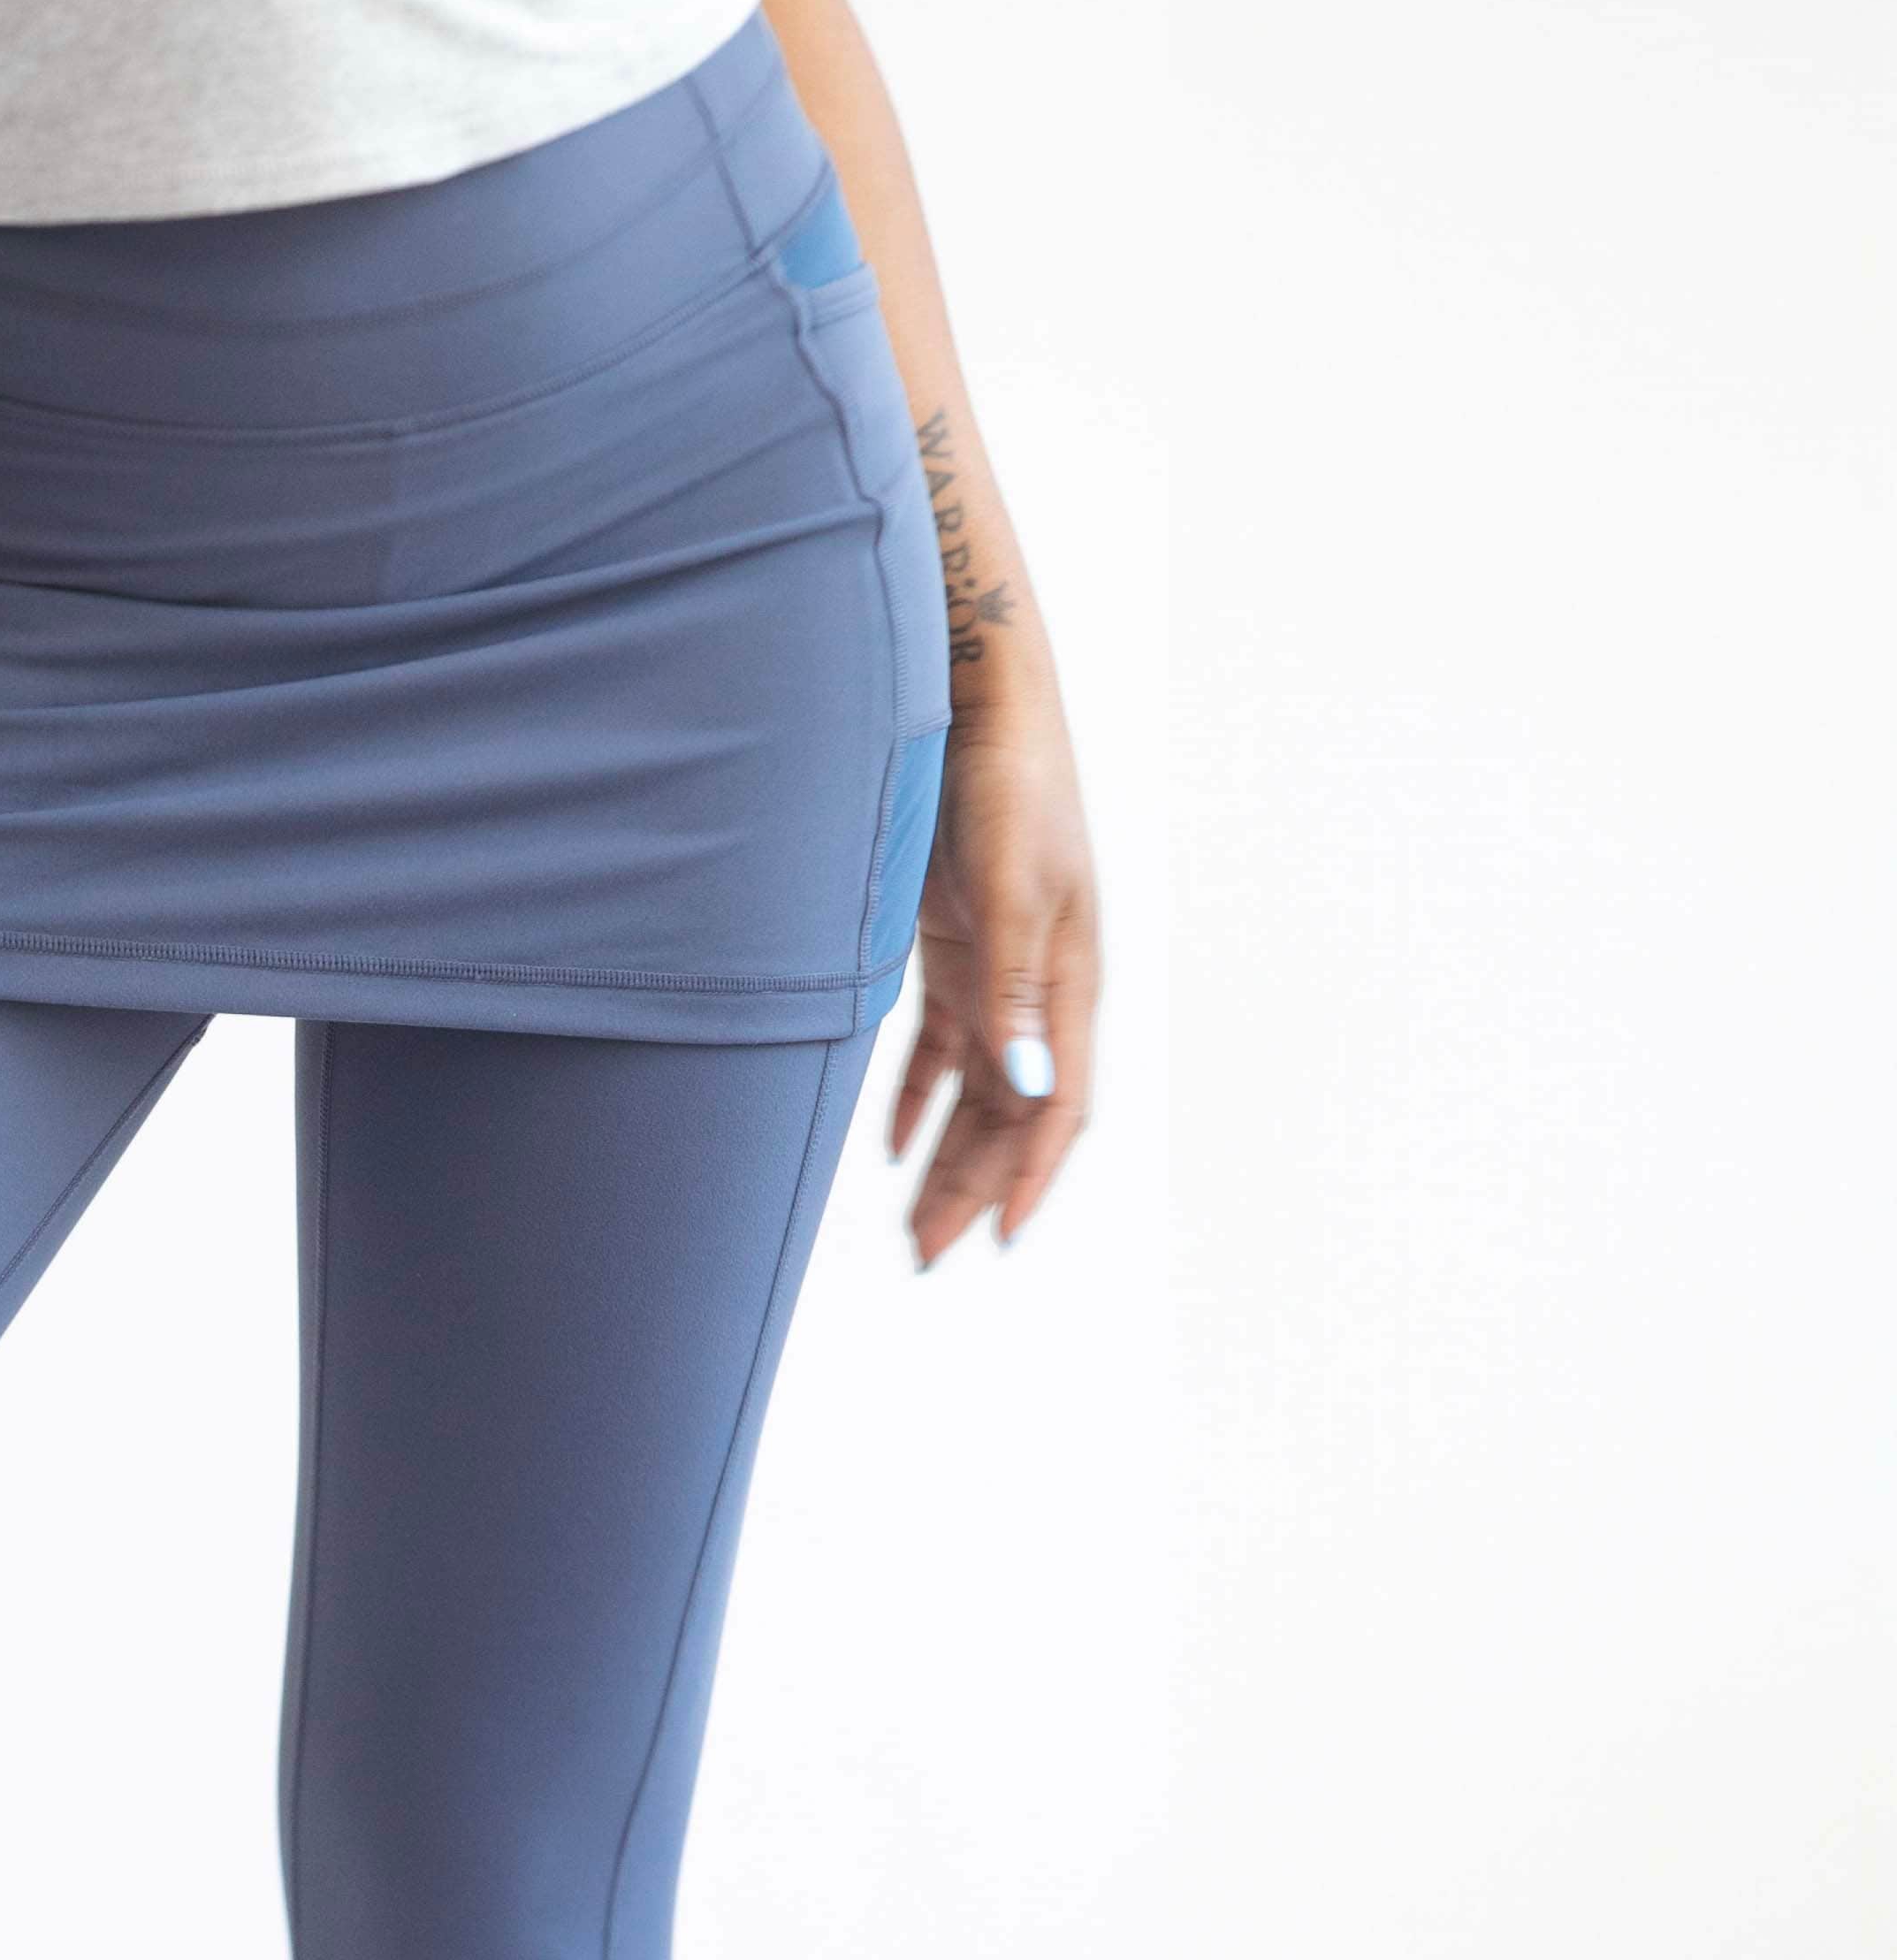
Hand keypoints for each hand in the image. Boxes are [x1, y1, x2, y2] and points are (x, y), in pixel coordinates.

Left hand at [888, 704, 1099, 1261]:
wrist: (980, 702)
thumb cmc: (1008, 781)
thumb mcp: (1012, 884)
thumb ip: (1015, 988)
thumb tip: (1030, 1086)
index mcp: (1069, 981)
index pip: (1058, 1105)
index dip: (1029, 1177)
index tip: (995, 1239)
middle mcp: (1039, 987)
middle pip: (1013, 1114)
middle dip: (973, 1187)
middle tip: (928, 1257)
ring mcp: (998, 969)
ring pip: (976, 1092)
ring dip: (946, 1158)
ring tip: (911, 1225)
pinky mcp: (956, 947)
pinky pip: (943, 1047)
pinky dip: (919, 1099)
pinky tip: (889, 1148)